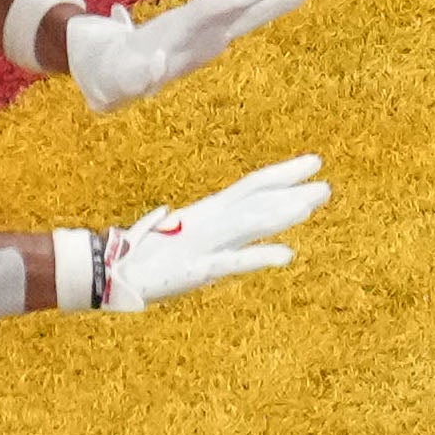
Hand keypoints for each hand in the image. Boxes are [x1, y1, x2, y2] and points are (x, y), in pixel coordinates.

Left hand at [61, 0, 303, 110]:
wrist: (108, 64)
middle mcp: (191, 21)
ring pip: (240, 1)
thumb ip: (137, 75)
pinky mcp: (214, 35)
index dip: (224, 5)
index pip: (201, 12)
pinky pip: (246, 16)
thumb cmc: (112, 76)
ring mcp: (205, 26)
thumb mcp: (119, 81)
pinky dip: (269, 5)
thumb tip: (154, 66)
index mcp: (170, 30)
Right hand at [86, 155, 327, 313]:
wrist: (109, 271)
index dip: (283, 173)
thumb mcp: (195, 242)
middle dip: (291, 191)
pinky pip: (231, 262)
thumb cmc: (150, 255)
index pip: (252, 186)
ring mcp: (203, 242)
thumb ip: (228, 239)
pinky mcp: (196, 269)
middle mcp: (209, 221)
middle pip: (256, 200)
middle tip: (325, 184)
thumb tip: (262, 240)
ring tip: (311, 205)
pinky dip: (258, 258)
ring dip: (281, 214)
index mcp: (208, 212)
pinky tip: (286, 256)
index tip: (314, 162)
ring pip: (249, 223)